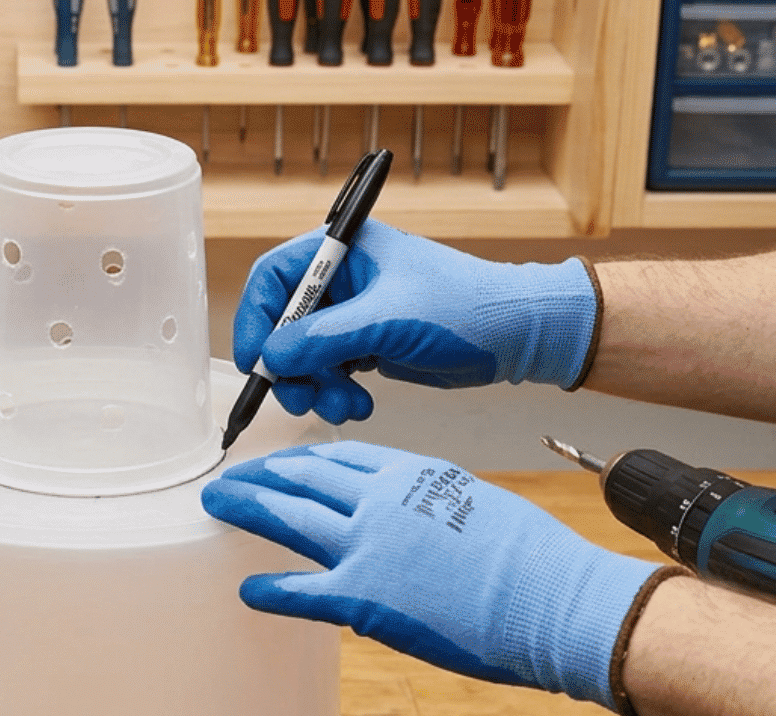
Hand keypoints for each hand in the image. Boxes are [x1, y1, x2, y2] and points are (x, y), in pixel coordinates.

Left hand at [202, 441, 662, 712]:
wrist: (555, 600)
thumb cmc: (535, 563)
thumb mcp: (479, 508)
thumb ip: (435, 510)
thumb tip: (417, 529)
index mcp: (415, 475)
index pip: (343, 456)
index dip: (304, 460)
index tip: (284, 464)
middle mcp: (383, 501)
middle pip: (304, 478)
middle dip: (261, 476)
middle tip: (228, 476)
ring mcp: (369, 547)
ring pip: (289, 517)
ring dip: (247, 509)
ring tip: (216, 504)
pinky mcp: (364, 597)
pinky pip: (299, 589)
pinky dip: (268, 589)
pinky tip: (247, 589)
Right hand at [233, 220, 600, 424]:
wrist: (518, 335)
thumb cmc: (467, 307)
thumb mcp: (387, 320)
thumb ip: (324, 338)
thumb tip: (272, 356)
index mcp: (344, 250)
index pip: (274, 278)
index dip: (257, 319)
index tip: (258, 361)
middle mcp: (344, 279)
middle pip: (284, 324)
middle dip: (290, 367)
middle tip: (301, 397)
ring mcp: (354, 314)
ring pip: (305, 356)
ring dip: (315, 388)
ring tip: (342, 405)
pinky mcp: (368, 344)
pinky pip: (330, 373)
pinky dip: (336, 393)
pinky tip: (360, 404)